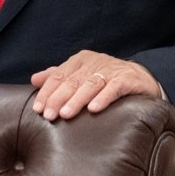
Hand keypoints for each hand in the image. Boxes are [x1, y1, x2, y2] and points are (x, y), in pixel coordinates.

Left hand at [30, 51, 160, 120]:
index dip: (47, 92)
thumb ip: (58, 77)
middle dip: (58, 98)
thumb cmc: (105, 79)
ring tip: (66, 114)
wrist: (140, 79)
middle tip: (49, 115)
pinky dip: (103, 98)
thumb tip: (34, 79)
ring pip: (90, 84)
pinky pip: (113, 88)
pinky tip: (93, 109)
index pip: (59, 75)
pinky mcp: (127, 79)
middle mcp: (95, 62)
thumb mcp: (80, 75)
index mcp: (80, 60)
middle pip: (72, 81)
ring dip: (77, 100)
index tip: (38, 109)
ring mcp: (112, 70)